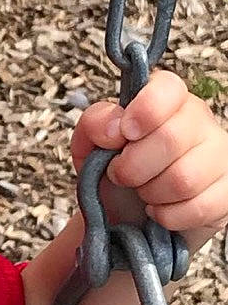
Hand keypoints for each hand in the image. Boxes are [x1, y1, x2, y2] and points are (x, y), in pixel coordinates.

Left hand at [70, 68, 227, 253]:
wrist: (128, 217)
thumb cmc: (113, 174)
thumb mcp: (89, 146)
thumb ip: (95, 124)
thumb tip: (115, 129)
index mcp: (166, 100)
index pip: (168, 88)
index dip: (145, 110)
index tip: (125, 133)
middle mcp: (199, 121)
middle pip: (171, 138)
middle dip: (133, 167)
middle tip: (121, 175)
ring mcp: (220, 156)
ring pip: (184, 178)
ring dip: (151, 194)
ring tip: (143, 192)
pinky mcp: (227, 192)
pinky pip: (199, 207)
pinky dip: (167, 216)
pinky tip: (159, 210)